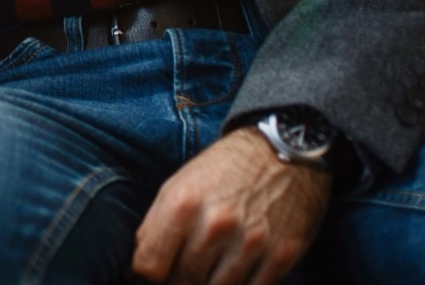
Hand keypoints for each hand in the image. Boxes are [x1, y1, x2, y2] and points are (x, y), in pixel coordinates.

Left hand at [131, 128, 331, 284]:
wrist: (283, 152)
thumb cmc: (224, 170)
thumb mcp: (179, 186)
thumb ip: (157, 228)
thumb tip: (141, 270)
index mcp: (182, 204)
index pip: (149, 266)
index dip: (145, 278)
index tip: (149, 277)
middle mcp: (215, 225)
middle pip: (181, 282)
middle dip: (177, 282)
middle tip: (181, 273)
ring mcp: (250, 243)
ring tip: (207, 272)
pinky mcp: (281, 255)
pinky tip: (233, 275)